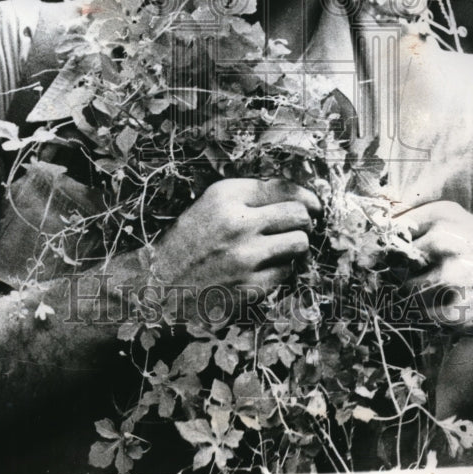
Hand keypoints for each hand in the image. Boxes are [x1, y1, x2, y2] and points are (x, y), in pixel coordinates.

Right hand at [150, 177, 320, 311]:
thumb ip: (248, 196)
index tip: (312, 204)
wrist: (160, 283)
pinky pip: (286, 271)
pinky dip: (281, 268)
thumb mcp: (211, 204)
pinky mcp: (251, 285)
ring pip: (299, 242)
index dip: (305, 195)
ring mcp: (246, 256)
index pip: (282, 187)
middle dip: (304, 220)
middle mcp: (238, 222)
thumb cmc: (187, 241)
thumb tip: (296, 197)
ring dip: (296, 244)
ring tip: (284, 246)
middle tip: (300, 226)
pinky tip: (265, 267)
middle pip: (298, 214)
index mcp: (226, 196)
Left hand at [392, 200, 472, 335]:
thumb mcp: (454, 220)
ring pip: (404, 290)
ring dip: (412, 295)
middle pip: (391, 262)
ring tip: (437, 292)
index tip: (381, 254)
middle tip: (411, 275)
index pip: (388, 229)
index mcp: (440, 215)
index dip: (381, 244)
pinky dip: (428, 315)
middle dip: (397, 271)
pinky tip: (448, 306)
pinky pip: (421, 316)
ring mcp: (451, 277)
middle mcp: (443, 241)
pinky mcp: (458, 311)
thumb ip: (415, 221)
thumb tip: (374, 223)